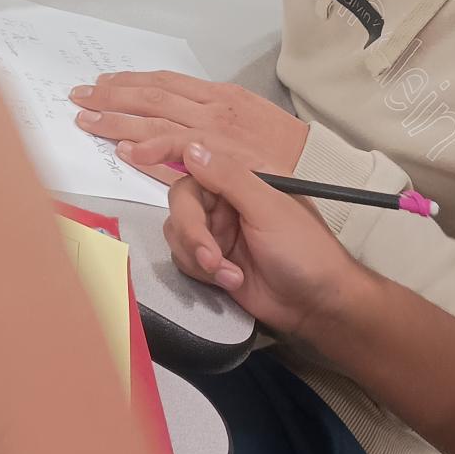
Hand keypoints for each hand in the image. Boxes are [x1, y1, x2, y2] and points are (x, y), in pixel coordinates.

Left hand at [70, 71, 308, 177]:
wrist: (320, 166)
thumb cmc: (289, 152)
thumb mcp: (251, 124)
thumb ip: (214, 123)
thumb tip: (181, 132)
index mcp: (220, 96)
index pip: (165, 82)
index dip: (132, 82)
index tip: (106, 83)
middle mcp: (213, 107)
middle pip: (152, 94)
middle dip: (112, 94)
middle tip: (81, 96)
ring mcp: (214, 129)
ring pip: (155, 117)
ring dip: (117, 118)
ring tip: (88, 120)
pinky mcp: (219, 154)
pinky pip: (176, 148)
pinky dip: (148, 147)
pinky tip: (125, 150)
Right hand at [163, 140, 367, 339]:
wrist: (316, 306)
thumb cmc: (305, 251)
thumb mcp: (269, 209)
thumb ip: (229, 176)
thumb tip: (192, 148)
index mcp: (247, 173)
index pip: (202, 151)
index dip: (168, 147)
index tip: (138, 152)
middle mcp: (229, 195)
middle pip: (183, 197)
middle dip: (192, 230)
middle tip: (210, 256)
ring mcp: (219, 226)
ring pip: (178, 228)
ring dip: (199, 254)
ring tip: (229, 274)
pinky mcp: (212, 256)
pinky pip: (183, 254)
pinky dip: (202, 270)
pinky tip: (232, 281)